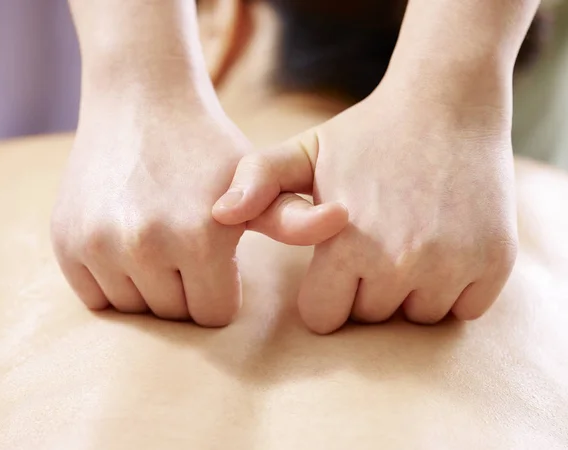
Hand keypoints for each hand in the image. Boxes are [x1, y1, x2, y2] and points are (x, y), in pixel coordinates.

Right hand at [51, 94, 346, 326]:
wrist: (140, 102)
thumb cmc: (206, 146)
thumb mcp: (254, 177)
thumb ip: (294, 216)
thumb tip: (344, 219)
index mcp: (201, 239)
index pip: (215, 314)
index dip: (220, 287)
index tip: (215, 257)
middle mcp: (146, 245)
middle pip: (176, 316)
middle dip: (186, 288)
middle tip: (183, 242)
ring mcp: (100, 246)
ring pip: (138, 310)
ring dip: (151, 287)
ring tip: (156, 239)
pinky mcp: (66, 245)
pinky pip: (99, 300)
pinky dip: (114, 282)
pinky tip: (126, 242)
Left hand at [213, 82, 517, 332]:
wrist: (446, 104)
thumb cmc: (367, 133)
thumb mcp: (304, 152)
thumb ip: (255, 182)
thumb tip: (217, 215)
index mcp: (345, 246)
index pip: (324, 317)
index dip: (328, 292)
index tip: (339, 262)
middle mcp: (398, 264)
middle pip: (370, 316)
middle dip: (369, 287)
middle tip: (380, 237)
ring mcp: (451, 266)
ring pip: (417, 317)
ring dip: (412, 289)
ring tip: (412, 236)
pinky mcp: (493, 264)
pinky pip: (463, 309)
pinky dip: (455, 287)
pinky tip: (446, 242)